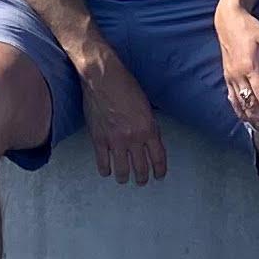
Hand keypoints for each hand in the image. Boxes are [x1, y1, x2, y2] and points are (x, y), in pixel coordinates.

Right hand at [77, 56, 168, 184]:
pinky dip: (106, 170)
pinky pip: (103, 163)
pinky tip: (108, 171)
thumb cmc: (125, 85)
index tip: (159, 176)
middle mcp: (134, 138)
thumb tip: (150, 140)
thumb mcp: (145, 105)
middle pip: (141, 168)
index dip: (159, 170)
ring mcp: (115, 141)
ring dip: (125, 178)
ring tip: (125, 179)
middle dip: (143, 178)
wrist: (103, 78)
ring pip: (123, 171)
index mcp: (149, 128)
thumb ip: (148, 125)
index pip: (158, 157)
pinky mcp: (99, 140)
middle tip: (142, 181)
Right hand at [213, 0, 258, 151]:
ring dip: (251, 120)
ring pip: (241, 105)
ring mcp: (231, 77)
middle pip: (251, 105)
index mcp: (249, 67)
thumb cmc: (249, 27)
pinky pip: (233, 98)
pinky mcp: (227, 76)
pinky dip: (239, 111)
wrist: (226, 20)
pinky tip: (246, 120)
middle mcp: (238, 75)